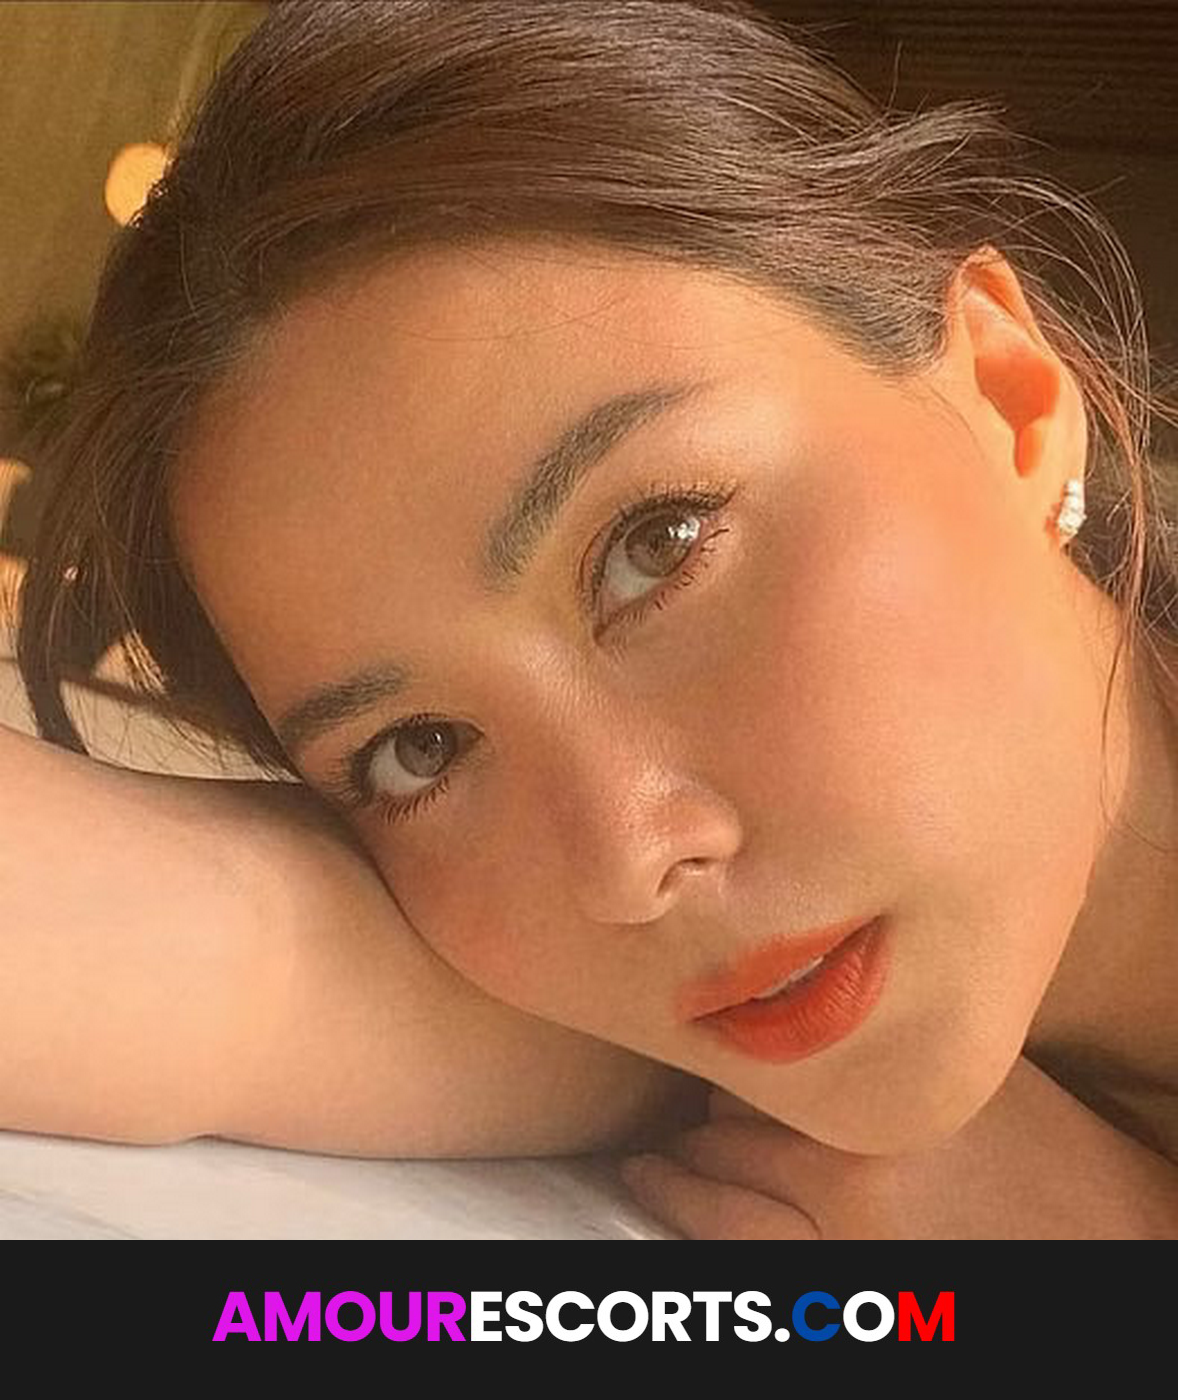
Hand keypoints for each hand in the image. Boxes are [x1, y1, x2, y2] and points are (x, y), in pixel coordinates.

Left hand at [618, 1055, 1177, 1238]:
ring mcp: (837, 1242)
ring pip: (714, 1191)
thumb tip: (793, 1004)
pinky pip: (735, 1255)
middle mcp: (846, 1168)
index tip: (703, 1046)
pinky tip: (664, 1199)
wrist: (1101, 1236)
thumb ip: (876, 1041)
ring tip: (654, 1162)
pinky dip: (690, 1222)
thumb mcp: (958, 1066)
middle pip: (726, 1124)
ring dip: (678, 1171)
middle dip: (706, 1116)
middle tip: (685, 1109)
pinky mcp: (840, 1292)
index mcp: (875, 1096)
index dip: (729, 1059)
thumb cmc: (1041, 1144)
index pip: (754, 1065)